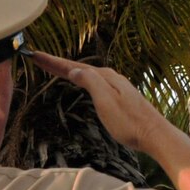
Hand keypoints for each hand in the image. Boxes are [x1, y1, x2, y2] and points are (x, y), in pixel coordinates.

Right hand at [29, 51, 175, 153]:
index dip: (54, 62)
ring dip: (69, 70)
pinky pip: (94, 82)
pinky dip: (82, 79)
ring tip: (54, 66)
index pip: (74, 67)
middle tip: (38, 57)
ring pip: (87, 74)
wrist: (154, 134)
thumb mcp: (105, 100)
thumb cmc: (129, 122)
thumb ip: (91, 82)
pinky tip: (81, 81)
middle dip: (58, 63)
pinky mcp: (120, 98)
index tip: (35, 55)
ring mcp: (116, 88)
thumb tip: (75, 69)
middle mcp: (111, 79)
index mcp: (105, 78)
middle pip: (79, 68)